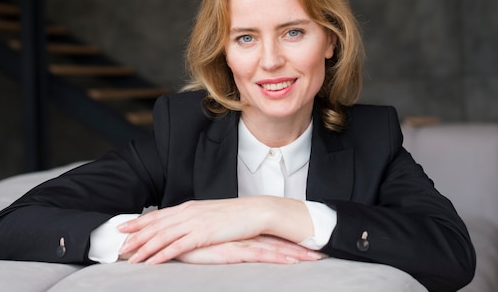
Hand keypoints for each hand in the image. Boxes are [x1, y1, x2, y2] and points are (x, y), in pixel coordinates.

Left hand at [117, 197, 312, 263]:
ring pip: (161, 236)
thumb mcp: (209, 215)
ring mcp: (194, 223)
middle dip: (135, 235)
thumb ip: (193, 219)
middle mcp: (187, 213)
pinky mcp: (202, 234)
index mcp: (188, 207)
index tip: (123, 227)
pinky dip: (161, 254)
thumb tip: (180, 227)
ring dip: (143, 247)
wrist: (255, 212)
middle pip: (155, 225)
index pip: (157, 215)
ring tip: (130, 256)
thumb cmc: (234, 216)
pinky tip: (151, 261)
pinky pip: (177, 247)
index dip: (138, 222)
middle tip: (119, 245)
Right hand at [175, 235, 326, 263]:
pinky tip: (292, 261)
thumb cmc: (189, 242)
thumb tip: (231, 247)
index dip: (289, 242)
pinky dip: (278, 258)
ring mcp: (239, 243)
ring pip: (274, 249)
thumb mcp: (209, 244)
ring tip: (318, 258)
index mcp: (239, 234)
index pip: (269, 238)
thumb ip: (222, 245)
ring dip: (296, 254)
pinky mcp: (232, 250)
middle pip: (277, 242)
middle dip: (301, 249)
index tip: (309, 246)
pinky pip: (259, 255)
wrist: (173, 236)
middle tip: (324, 253)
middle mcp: (243, 237)